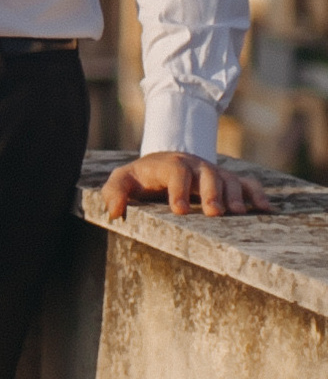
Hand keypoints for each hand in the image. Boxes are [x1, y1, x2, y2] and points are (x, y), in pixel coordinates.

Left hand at [100, 150, 271, 219]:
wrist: (162, 165)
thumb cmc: (141, 178)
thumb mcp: (122, 180)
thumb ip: (113, 192)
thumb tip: (113, 212)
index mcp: (169, 164)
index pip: (176, 171)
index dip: (178, 189)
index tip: (179, 210)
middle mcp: (195, 166)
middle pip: (207, 173)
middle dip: (211, 192)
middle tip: (214, 212)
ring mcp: (213, 173)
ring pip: (228, 179)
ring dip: (234, 195)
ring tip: (237, 214)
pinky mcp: (227, 181)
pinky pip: (246, 183)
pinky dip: (256, 194)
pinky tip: (265, 210)